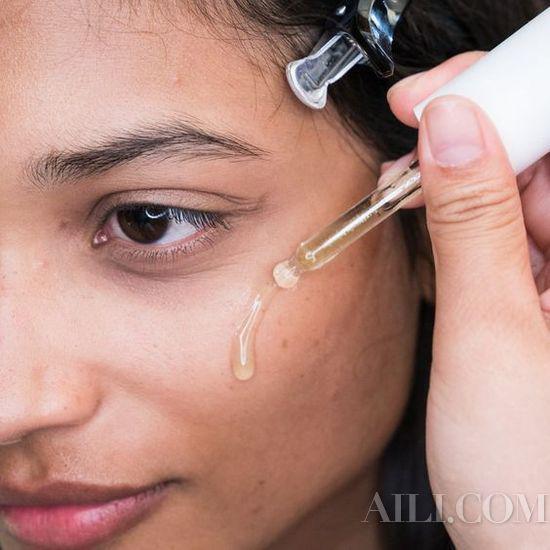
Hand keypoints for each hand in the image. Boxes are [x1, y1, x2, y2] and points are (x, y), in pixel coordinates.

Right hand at [383, 52, 549, 547]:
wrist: (532, 545)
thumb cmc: (533, 477)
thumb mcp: (487, 334)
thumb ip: (467, 226)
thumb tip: (448, 134)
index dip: (510, 95)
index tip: (439, 94)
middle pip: (546, 152)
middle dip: (476, 129)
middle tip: (414, 125)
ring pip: (519, 187)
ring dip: (459, 173)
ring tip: (408, 179)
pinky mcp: (542, 290)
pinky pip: (505, 227)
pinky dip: (461, 212)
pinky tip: (430, 211)